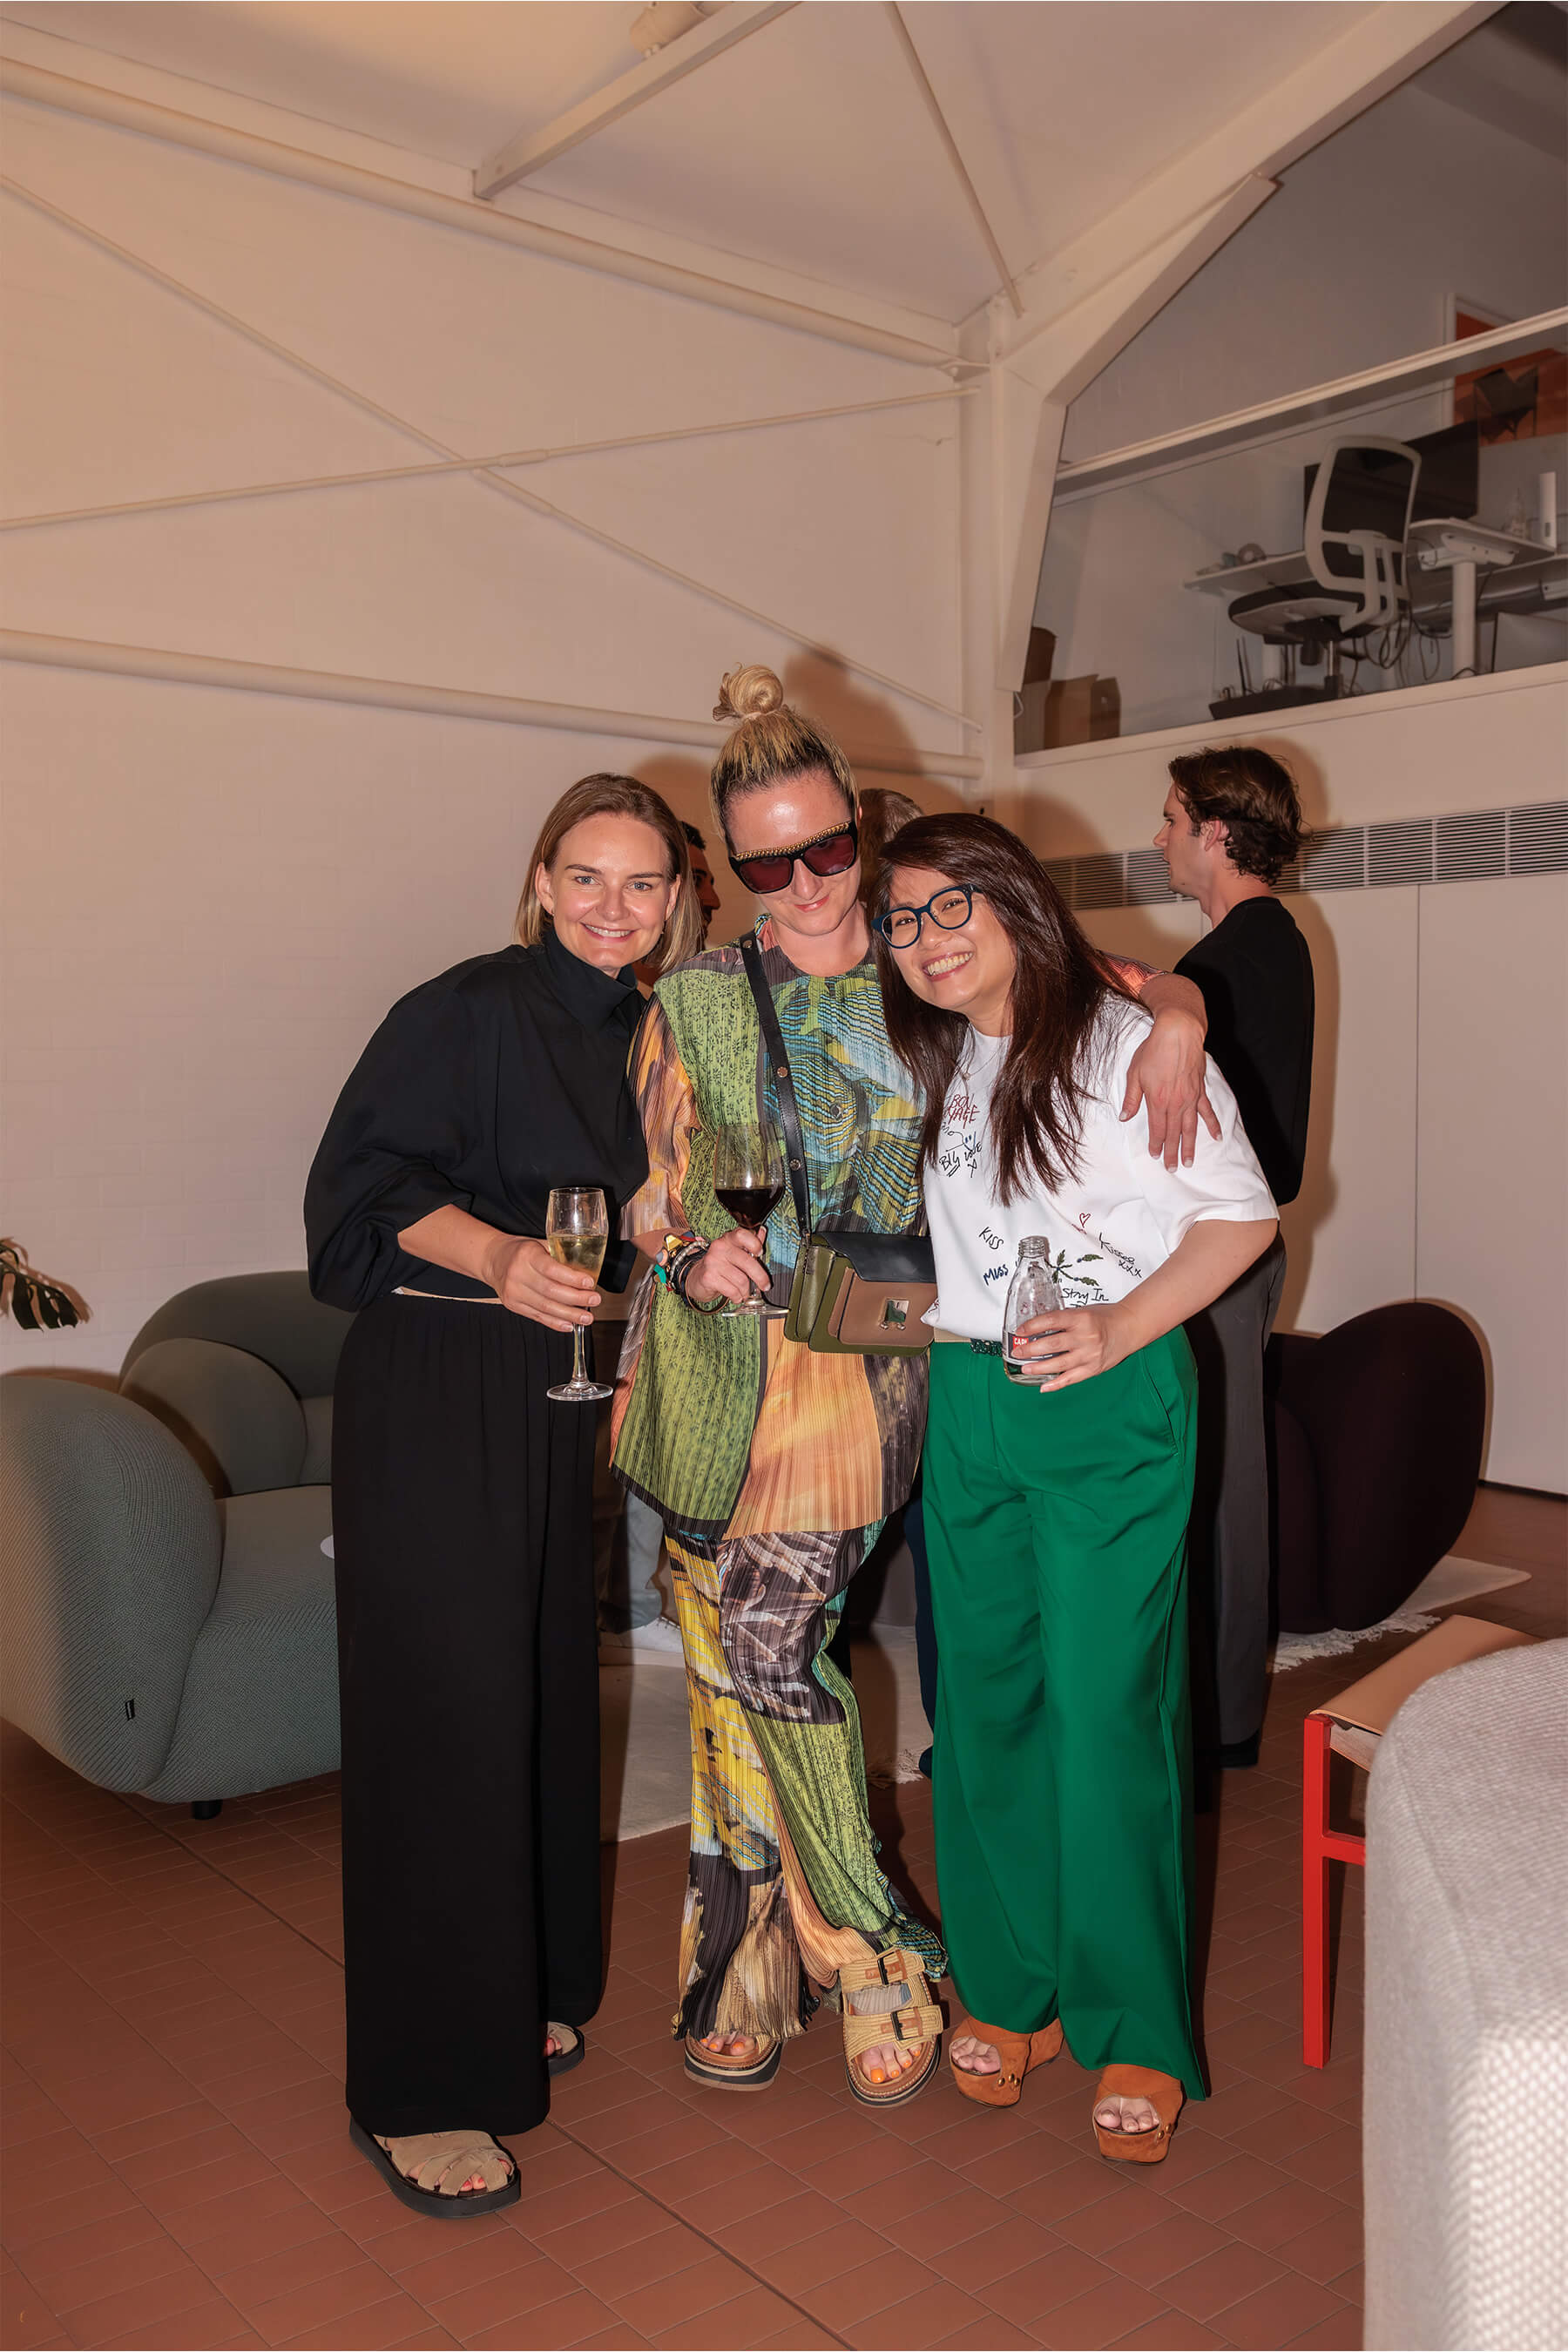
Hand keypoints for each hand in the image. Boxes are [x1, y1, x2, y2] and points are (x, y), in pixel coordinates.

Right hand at [484, 1235, 599, 1331]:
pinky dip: (555, 1322)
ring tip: (586, 1317)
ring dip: (569, 1314)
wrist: (493, 1259)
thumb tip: (587, 1269)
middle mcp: (518, 1274)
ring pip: (545, 1307)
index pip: (552, 1269)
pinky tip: (569, 1325)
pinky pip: (537, 1316)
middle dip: (576, 1298)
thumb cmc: (520, 1251)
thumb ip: (559, 1254)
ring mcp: (513, 1292)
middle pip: (551, 1291)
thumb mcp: (538, 1244)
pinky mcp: (513, 1305)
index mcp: (527, 1255)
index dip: (572, 1278)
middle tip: (594, 1300)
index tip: (589, 1283)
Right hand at [684, 1228, 769, 1306]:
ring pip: (741, 1280)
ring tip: (745, 1293)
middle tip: (765, 1286)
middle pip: (747, 1262)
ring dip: (747, 1291)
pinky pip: (732, 1290)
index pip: (742, 1235)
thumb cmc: (721, 1265)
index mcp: (728, 1239)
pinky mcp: (709, 1277)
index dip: (754, 1243)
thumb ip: (749, 1243)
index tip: (760, 1253)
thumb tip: (762, 1231)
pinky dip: (737, 1297)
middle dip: (761, 1277)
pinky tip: (736, 1296)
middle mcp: (719, 1247)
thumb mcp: (735, 1252)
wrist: (697, 1278)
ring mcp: (712, 1262)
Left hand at [1013, 1303, 1131, 1390]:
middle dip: (1031, 1350)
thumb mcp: (1082, 1311)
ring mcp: (1089, 1355)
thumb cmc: (1106, 1318)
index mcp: (1080, 1319)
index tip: (1020, 1331)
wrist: (1130, 1327)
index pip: (1050, 1321)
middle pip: (1052, 1345)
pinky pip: (1072, 1378)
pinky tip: (1044, 1386)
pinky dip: (1056, 1384)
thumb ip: (1063, 1320)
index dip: (1032, 1326)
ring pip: (1059, 1364)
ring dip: (1039, 1367)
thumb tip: (1038, 1329)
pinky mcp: (1094, 1368)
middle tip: (1017, 1352)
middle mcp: (1085, 1337)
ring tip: (1025, 1368)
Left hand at [1121, 1010, 1219, 1169]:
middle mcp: (1176, 1103)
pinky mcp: (1200, 1090)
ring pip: (1191, 1127)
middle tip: (1173, 1168)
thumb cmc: (1154, 1050)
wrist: (1178, 1032)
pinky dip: (1212, 1125)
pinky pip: (1207, 1111)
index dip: (1156, 1145)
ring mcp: (1190, 1098)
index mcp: (1157, 1101)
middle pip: (1174, 1133)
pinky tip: (1216, 1137)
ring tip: (1190, 1162)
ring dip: (1190, 1146)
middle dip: (1173, 1153)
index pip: (1157, 1130)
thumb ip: (1131, 1098)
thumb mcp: (1135, 1073)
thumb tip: (1124, 1117)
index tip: (1156, 1156)